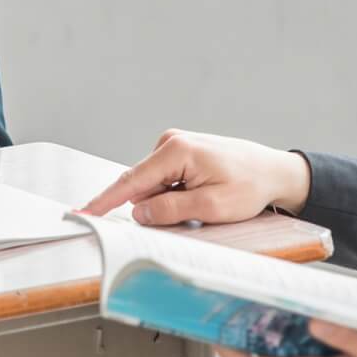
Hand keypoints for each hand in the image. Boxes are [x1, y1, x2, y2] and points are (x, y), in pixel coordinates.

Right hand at [79, 129, 311, 224]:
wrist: (274, 171)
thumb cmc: (250, 185)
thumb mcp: (211, 207)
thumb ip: (171, 210)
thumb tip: (139, 211)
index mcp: (177, 151)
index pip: (130, 182)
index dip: (104, 201)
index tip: (82, 212)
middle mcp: (171, 142)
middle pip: (142, 186)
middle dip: (154, 207)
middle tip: (191, 214)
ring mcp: (175, 145)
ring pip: (153, 186)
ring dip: (168, 202)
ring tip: (203, 202)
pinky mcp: (180, 153)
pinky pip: (163, 181)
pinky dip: (174, 195)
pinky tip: (200, 195)